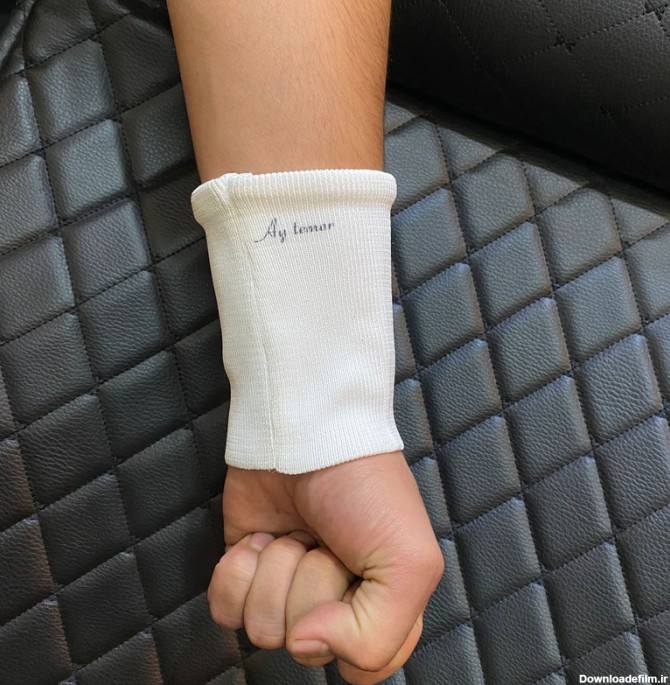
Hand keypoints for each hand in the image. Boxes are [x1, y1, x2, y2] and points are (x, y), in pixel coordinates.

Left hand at [207, 450, 443, 683]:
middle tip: (327, 542)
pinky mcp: (247, 568)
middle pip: (306, 648)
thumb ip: (378, 635)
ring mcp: (285, 586)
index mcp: (383, 605)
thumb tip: (306, 645)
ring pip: (262, 629)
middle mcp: (333, 602)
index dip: (351, 635)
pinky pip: (225, 610)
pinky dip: (237, 573)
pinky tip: (261, 538)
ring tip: (297, 531)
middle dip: (311, 586)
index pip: (364, 666)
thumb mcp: (409, 563)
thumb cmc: (365, 488)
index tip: (356, 583)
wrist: (308, 433)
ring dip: (276, 571)